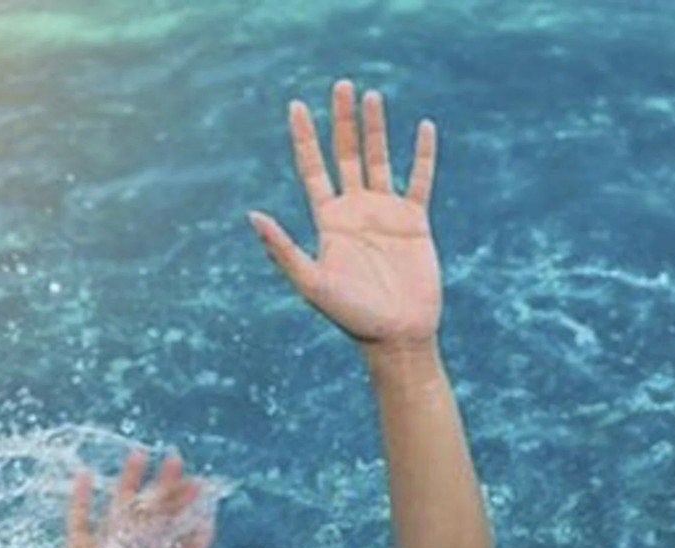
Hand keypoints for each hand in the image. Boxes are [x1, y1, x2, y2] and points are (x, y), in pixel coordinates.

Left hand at [247, 79, 441, 349]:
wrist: (397, 335)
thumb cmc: (352, 316)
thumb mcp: (312, 282)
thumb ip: (282, 249)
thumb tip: (251, 216)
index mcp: (328, 222)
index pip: (312, 169)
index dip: (304, 138)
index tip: (296, 105)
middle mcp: (355, 212)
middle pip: (345, 155)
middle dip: (341, 121)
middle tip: (341, 85)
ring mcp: (386, 214)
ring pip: (379, 160)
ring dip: (376, 128)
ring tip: (371, 96)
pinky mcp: (415, 222)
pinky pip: (420, 180)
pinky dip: (422, 154)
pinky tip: (422, 127)